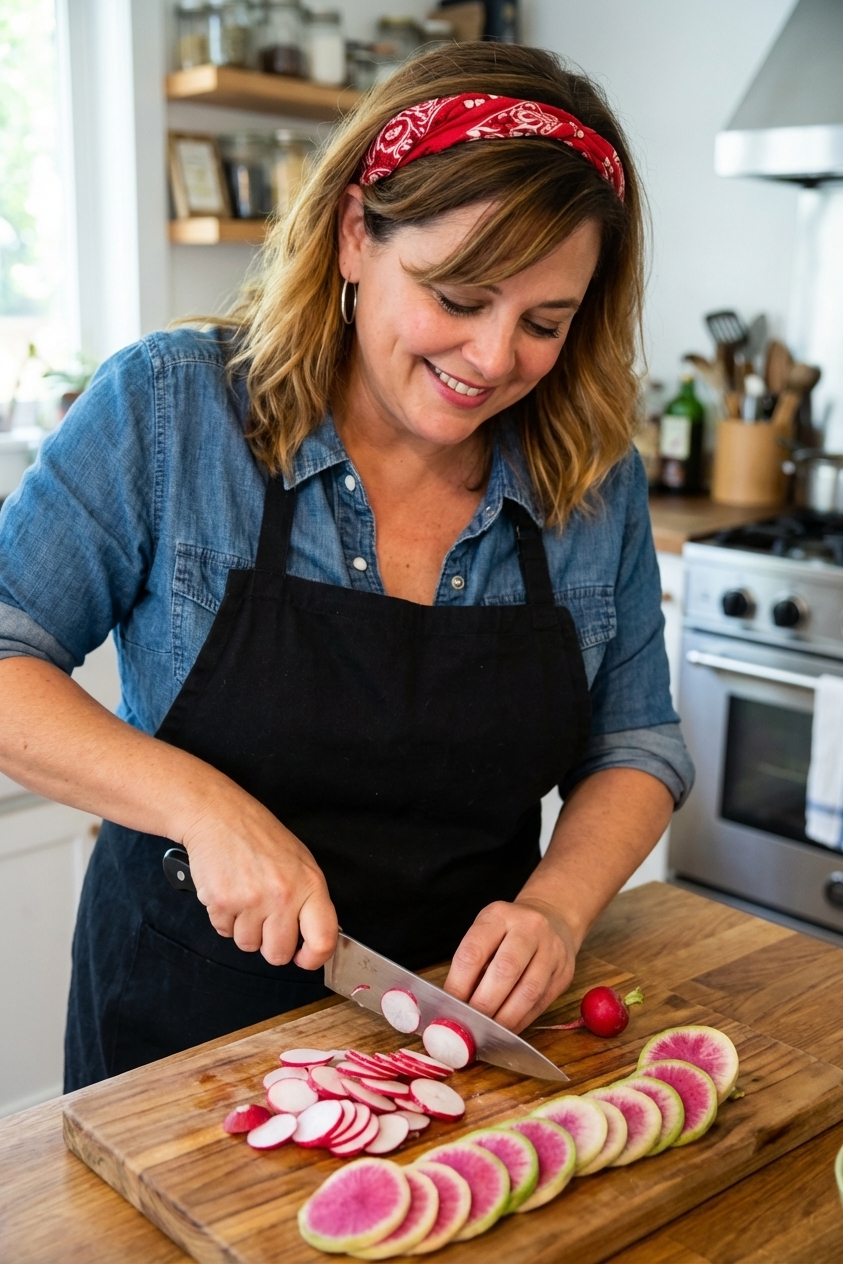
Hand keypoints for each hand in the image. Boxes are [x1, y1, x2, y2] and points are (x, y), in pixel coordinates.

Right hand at [179, 788, 337, 970]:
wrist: (219, 815)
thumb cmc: (259, 836)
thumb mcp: (300, 861)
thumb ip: (310, 899)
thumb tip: (316, 936)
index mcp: (309, 884)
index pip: (323, 939)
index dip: (313, 958)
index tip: (303, 958)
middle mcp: (283, 895)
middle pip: (278, 953)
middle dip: (269, 944)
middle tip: (265, 921)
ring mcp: (252, 901)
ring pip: (247, 946)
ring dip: (244, 929)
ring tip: (245, 897)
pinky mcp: (222, 903)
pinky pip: (224, 932)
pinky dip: (224, 918)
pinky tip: (229, 892)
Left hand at [443, 898, 576, 1032]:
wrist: (553, 918)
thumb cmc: (508, 930)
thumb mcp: (486, 931)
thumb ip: (471, 963)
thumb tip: (453, 1004)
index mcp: (499, 916)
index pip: (474, 953)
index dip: (458, 985)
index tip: (449, 1008)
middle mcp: (529, 928)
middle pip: (505, 971)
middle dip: (484, 1004)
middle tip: (469, 1025)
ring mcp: (551, 950)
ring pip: (528, 992)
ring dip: (505, 1018)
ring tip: (488, 1032)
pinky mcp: (564, 974)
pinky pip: (541, 1004)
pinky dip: (520, 1021)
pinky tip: (506, 1029)